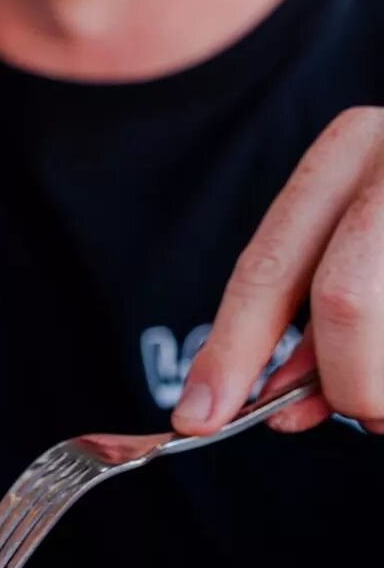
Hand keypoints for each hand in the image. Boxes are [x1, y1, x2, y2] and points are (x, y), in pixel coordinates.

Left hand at [173, 106, 383, 436]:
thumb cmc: (383, 229)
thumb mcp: (348, 246)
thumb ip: (311, 319)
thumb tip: (277, 404)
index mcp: (347, 150)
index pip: (267, 269)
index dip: (231, 352)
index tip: (201, 417)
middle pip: (345, 297)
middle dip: (346, 380)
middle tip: (359, 412)